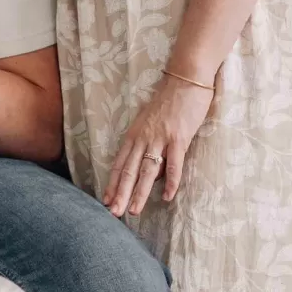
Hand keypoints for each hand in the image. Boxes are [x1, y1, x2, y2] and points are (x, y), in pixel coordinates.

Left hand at [103, 73, 213, 216]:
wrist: (186, 77)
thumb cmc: (170, 101)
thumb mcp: (152, 123)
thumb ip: (150, 147)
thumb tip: (152, 174)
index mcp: (135, 134)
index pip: (119, 164)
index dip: (112, 184)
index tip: (105, 201)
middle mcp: (143, 137)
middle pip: (128, 170)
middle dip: (120, 194)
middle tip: (114, 213)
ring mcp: (160, 137)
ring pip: (146, 170)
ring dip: (140, 193)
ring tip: (134, 211)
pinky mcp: (178, 137)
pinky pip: (173, 163)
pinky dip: (170, 181)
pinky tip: (166, 196)